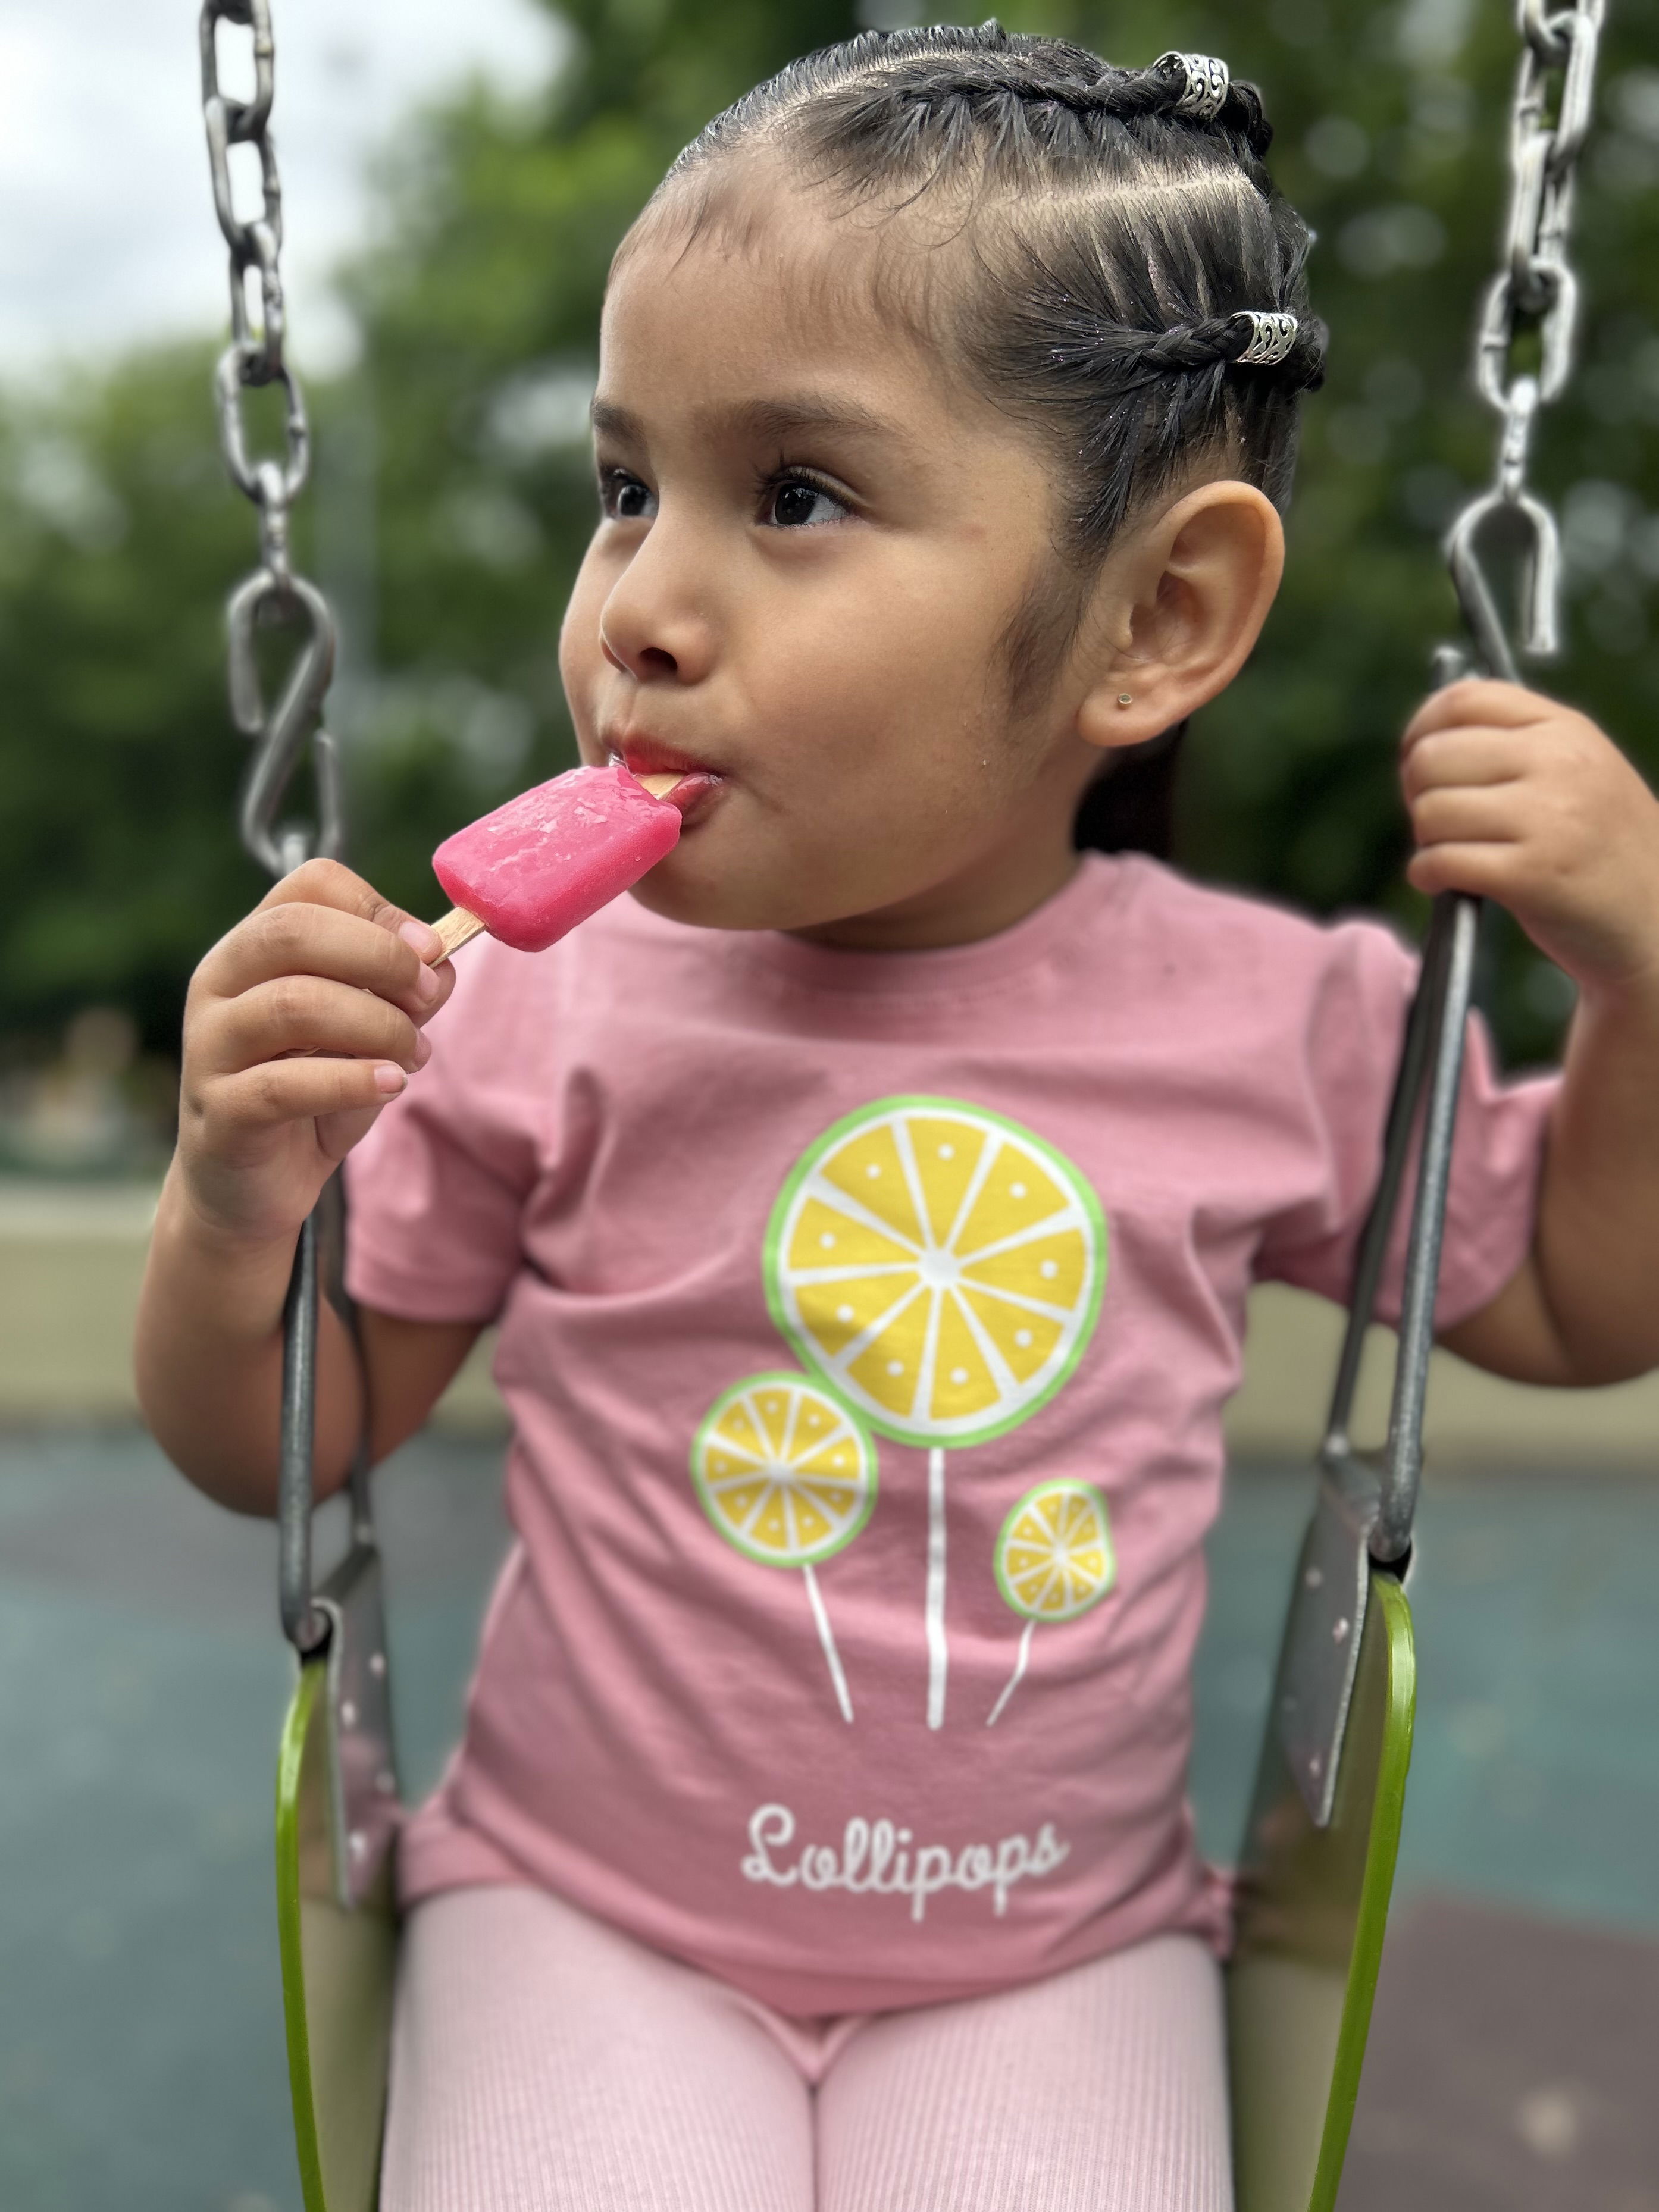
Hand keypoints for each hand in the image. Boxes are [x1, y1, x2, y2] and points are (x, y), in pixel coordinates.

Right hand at [177, 859, 453, 1246]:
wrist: (251, 1185)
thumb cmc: (313, 1093)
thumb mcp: (368, 1034)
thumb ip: (402, 994)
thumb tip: (442, 966)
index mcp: (253, 947)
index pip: (309, 884)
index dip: (379, 908)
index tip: (429, 950)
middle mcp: (219, 984)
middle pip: (294, 931)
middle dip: (380, 957)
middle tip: (428, 996)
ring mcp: (210, 1047)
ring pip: (293, 1004)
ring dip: (377, 1025)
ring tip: (415, 1054)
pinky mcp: (220, 1112)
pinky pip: (283, 1084)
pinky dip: (351, 1080)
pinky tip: (390, 1084)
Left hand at [1401, 679, 1658, 999]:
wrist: (1654, 920)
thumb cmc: (1602, 851)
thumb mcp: (1580, 772)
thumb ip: (1515, 746)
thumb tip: (1423, 743)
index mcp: (1566, 729)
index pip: (1465, 699)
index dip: (1422, 730)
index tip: (1418, 761)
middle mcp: (1558, 763)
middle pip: (1433, 756)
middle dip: (1417, 793)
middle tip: (1440, 823)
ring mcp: (1547, 818)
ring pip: (1430, 811)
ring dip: (1426, 841)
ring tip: (1456, 856)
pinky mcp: (1530, 874)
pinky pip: (1439, 861)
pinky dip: (1427, 876)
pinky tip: (1445, 883)